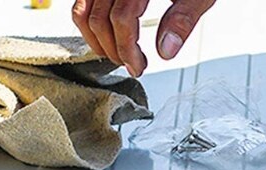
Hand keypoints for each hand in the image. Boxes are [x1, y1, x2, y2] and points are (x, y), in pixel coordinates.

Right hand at [72, 0, 215, 76]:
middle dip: (112, 49)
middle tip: (130, 64)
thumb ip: (183, 18)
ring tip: (117, 53)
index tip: (138, 67)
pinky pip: (84, 0)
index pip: (122, 19)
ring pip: (83, 10)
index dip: (127, 50)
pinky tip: (107, 33)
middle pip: (98, 19)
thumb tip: (166, 50)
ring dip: (96, 38)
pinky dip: (90, 19)